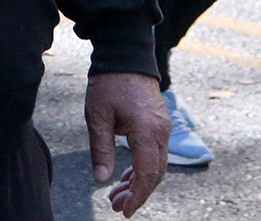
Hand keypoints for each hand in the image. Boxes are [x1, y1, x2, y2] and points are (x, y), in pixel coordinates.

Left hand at [86, 71, 167, 216]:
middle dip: (137, 193)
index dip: (137, 195)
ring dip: (139, 182)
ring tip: (117, 195)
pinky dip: (142, 167)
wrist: (125, 55)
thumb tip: (102, 179)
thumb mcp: (97, 115)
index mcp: (147, 131)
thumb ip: (101, 149)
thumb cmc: (109, 82)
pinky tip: (126, 176)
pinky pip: (155, 153)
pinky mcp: (159, 124)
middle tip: (116, 206)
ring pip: (156, 165)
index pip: (147, 173)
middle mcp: (161, 132)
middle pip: (155, 173)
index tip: (125, 211)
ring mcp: (163, 127)